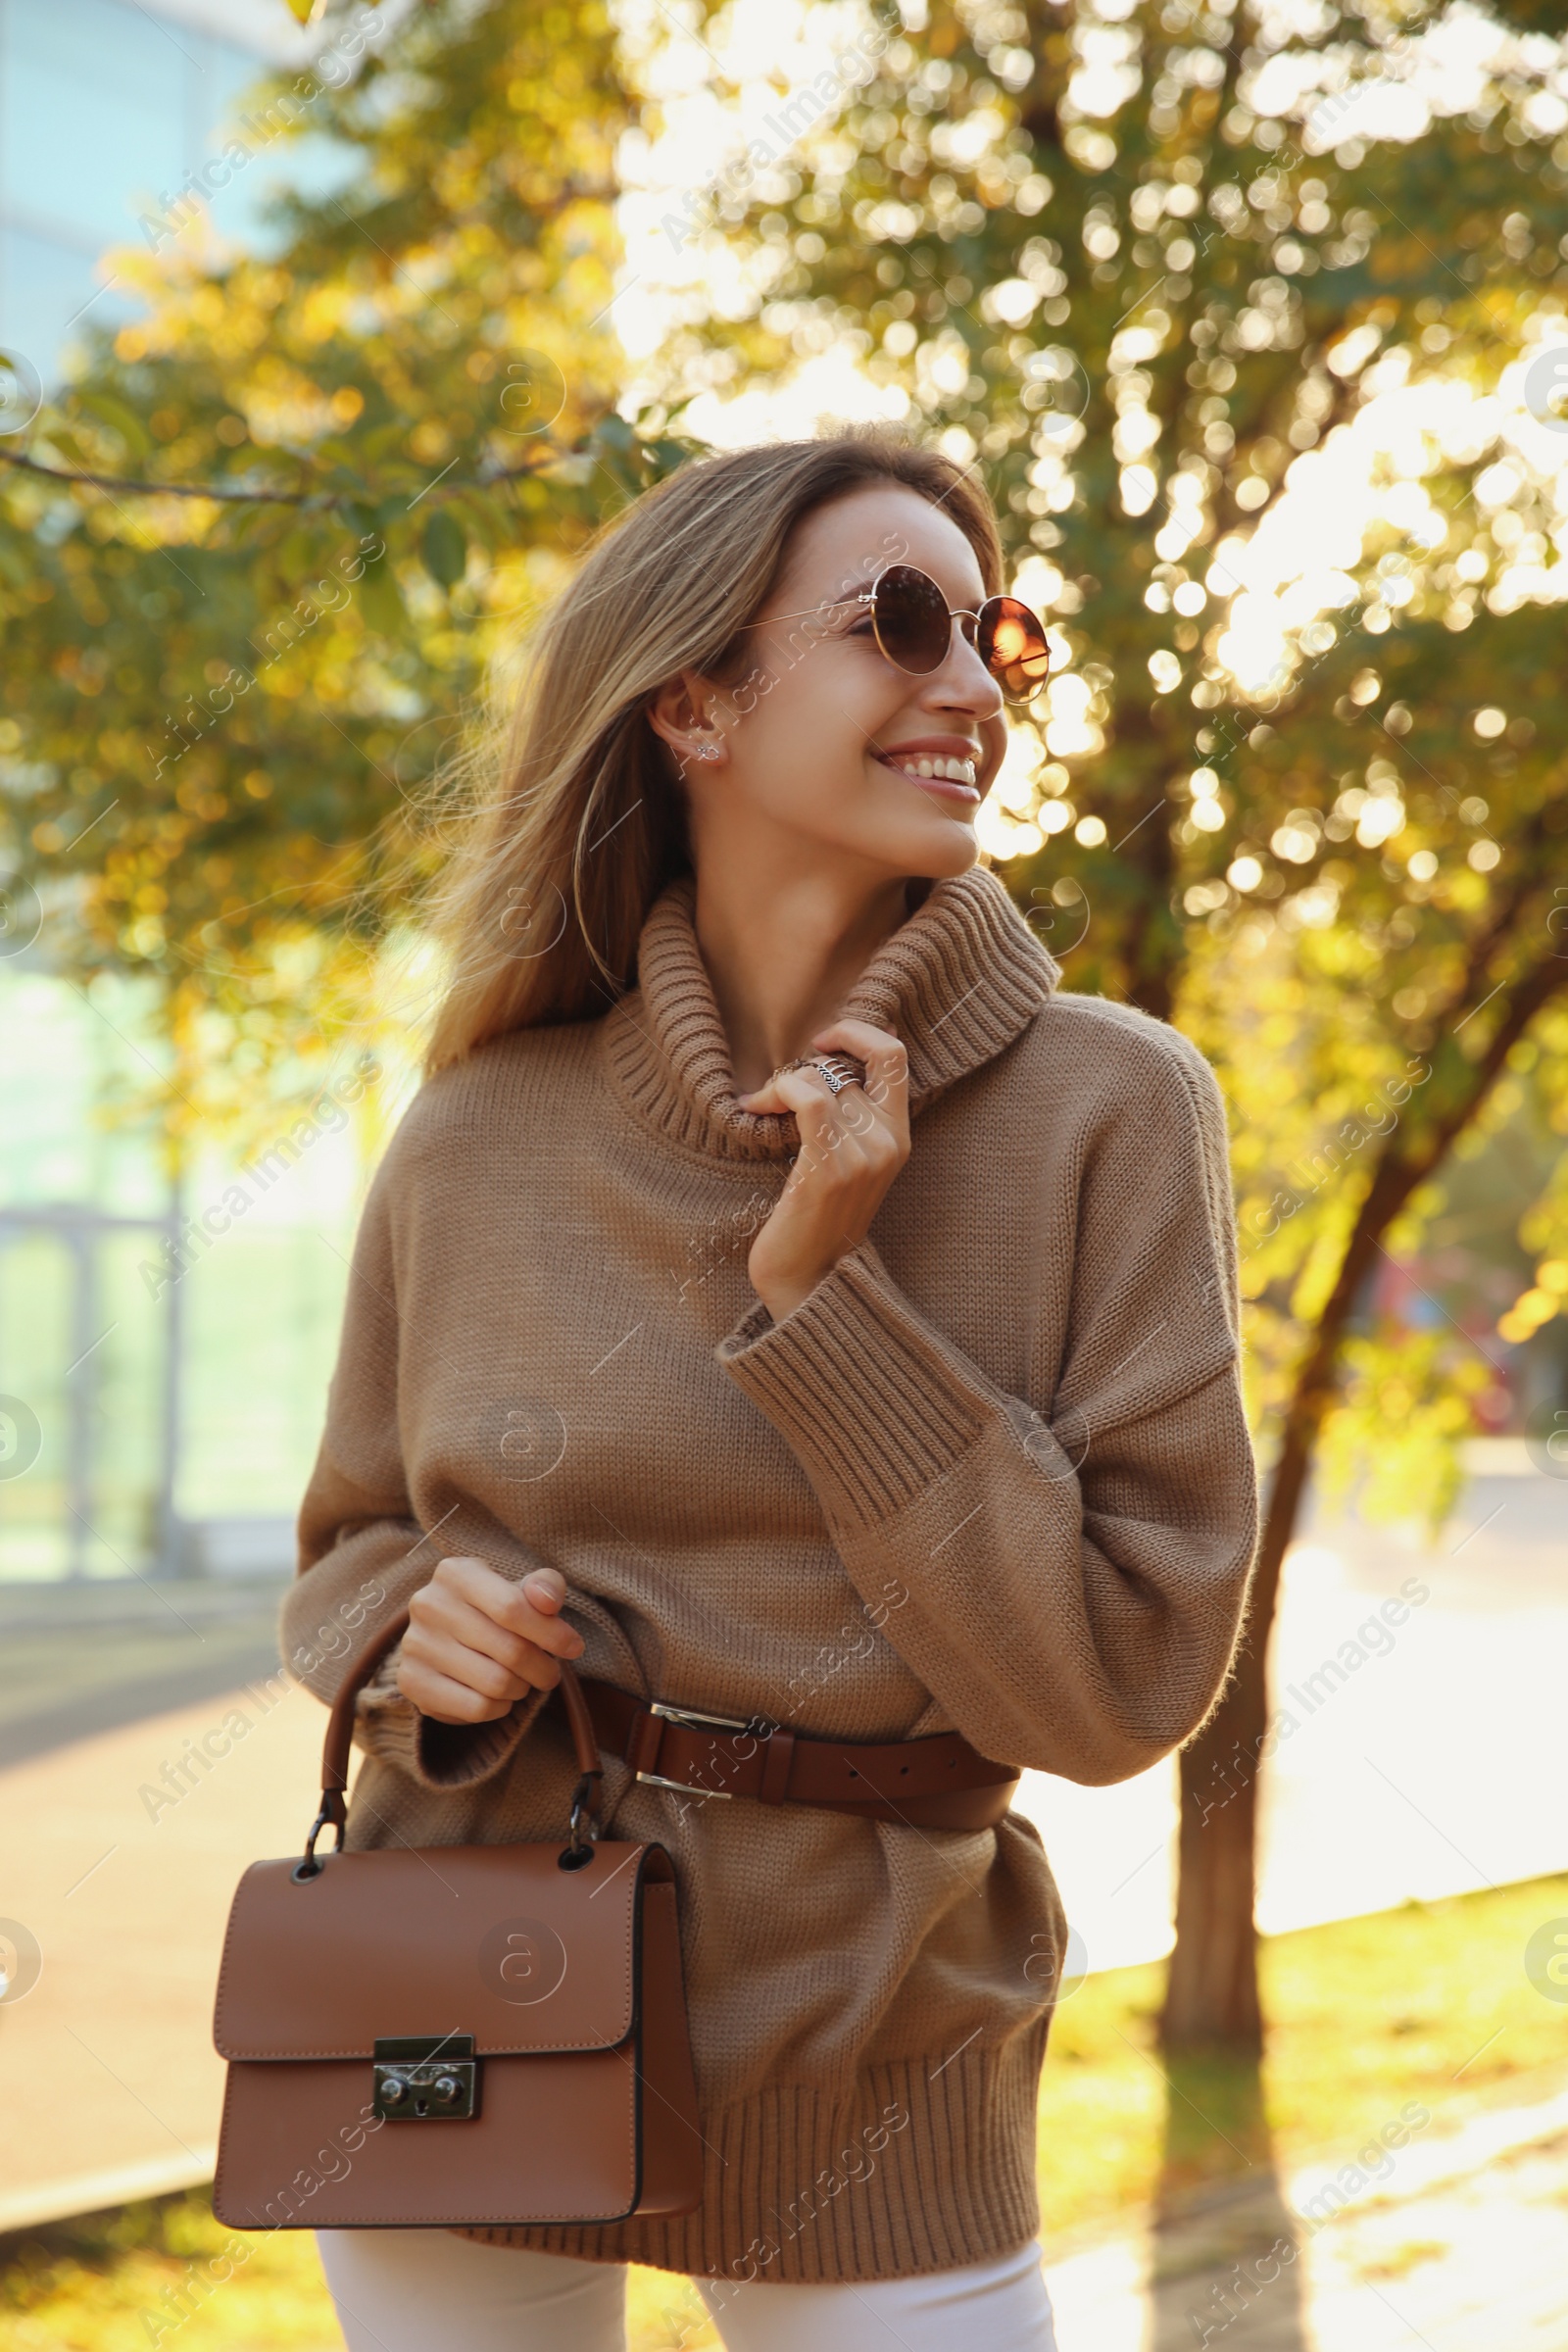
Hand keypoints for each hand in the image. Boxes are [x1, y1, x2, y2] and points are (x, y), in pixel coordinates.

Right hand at [396, 1555, 585, 1725]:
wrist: (443, 1633)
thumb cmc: (493, 1607)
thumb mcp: (520, 1588)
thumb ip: (544, 1587)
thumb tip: (549, 1602)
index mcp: (456, 1573)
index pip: (513, 1607)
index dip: (551, 1633)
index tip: (574, 1648)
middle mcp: (428, 1605)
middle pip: (509, 1651)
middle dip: (542, 1668)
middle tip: (550, 1673)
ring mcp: (415, 1645)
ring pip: (495, 1684)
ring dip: (521, 1689)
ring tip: (523, 1682)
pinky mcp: (411, 1681)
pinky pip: (475, 1708)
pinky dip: (499, 1708)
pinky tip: (500, 1698)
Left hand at [736, 1019, 909, 1321]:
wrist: (808, 1280)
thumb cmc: (816, 1218)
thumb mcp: (846, 1160)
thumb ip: (851, 1112)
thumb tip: (838, 1053)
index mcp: (900, 1138)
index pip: (894, 1055)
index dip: (856, 1032)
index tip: (821, 1044)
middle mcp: (889, 1143)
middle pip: (843, 1068)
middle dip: (801, 1069)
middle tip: (775, 1093)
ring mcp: (863, 1157)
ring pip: (820, 1080)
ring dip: (780, 1086)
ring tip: (761, 1106)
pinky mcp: (829, 1169)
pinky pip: (808, 1098)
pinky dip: (779, 1091)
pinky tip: (756, 1107)